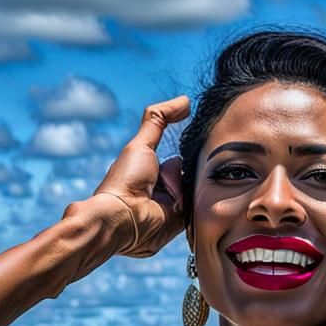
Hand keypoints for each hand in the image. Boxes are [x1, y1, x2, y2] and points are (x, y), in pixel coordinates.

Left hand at [91, 95, 189, 257]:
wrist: (123, 218)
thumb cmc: (126, 180)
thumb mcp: (142, 143)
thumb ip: (159, 119)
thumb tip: (185, 100)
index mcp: (154, 173)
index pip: (182, 160)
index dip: (191, 153)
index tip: (203, 145)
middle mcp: (164, 190)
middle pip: (193, 176)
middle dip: (198, 171)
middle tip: (200, 167)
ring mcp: (173, 208)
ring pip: (198, 192)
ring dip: (199, 187)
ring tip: (197, 184)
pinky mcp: (180, 224)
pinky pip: (199, 211)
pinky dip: (201, 204)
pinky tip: (200, 197)